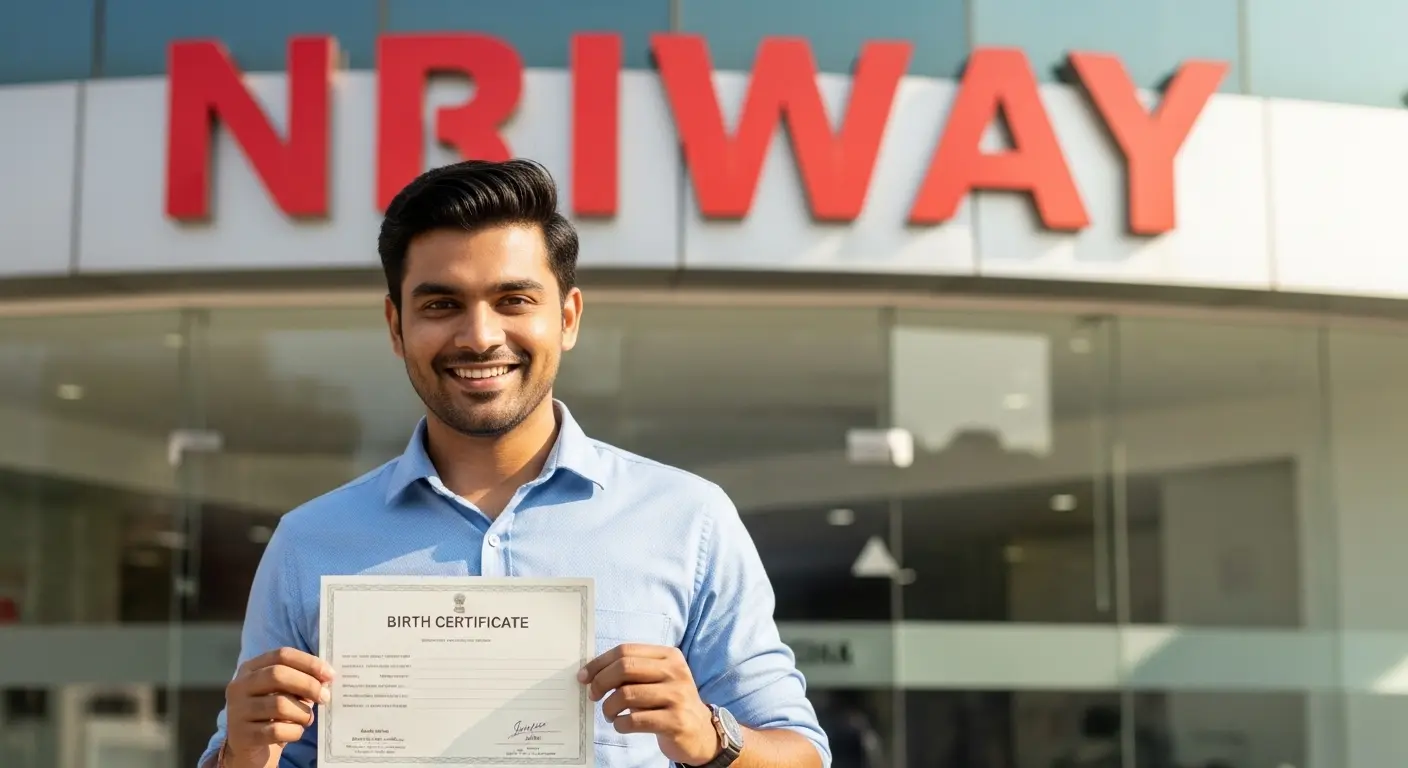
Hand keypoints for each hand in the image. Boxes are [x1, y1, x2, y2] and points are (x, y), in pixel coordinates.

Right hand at [222, 647, 335, 767]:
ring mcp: (237, 711)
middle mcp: (239, 686)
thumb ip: (301, 682)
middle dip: (308, 685)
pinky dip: (294, 732)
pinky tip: (296, 732)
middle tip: (325, 697)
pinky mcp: (242, 736)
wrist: (249, 751)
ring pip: (279, 705)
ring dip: (303, 713)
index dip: (309, 662)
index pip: (282, 655)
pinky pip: (276, 731)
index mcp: (250, 669)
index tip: (330, 675)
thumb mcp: (284, 693)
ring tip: (308, 719)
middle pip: (277, 675)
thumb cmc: (272, 715)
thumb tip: (326, 678)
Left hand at [578, 644, 718, 764]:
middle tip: (593, 696)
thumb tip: (592, 672)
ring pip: (627, 695)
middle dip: (601, 682)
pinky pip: (636, 720)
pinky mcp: (676, 721)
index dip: (600, 663)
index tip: (584, 677)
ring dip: (609, 707)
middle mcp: (675, 672)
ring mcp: (677, 696)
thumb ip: (633, 671)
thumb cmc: (669, 702)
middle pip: (625, 668)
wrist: (700, 732)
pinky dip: (621, 724)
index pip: (626, 651)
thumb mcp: (658, 679)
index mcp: (669, 656)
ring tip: (610, 715)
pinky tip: (622, 725)